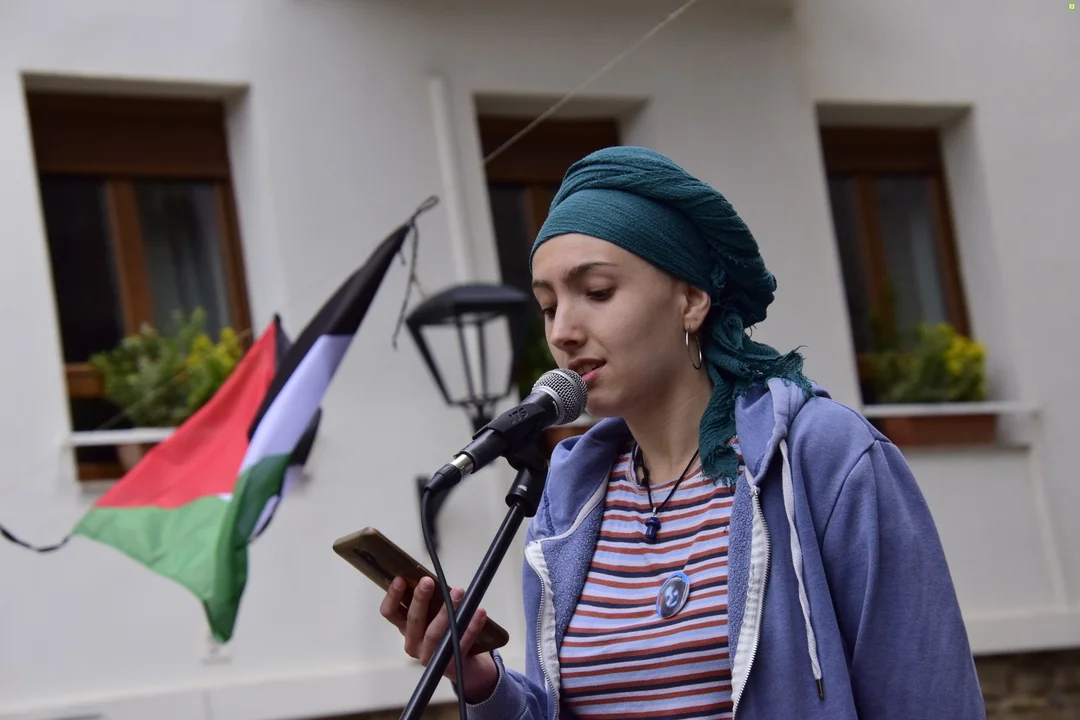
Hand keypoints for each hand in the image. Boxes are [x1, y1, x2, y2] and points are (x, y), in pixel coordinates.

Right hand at [380, 576, 498, 702]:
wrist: (467, 666)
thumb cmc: (447, 633)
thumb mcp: (434, 617)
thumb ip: (431, 602)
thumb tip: (435, 579)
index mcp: (406, 629)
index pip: (390, 613)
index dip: (392, 596)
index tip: (400, 579)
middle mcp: (413, 643)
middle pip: (413, 620)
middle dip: (420, 599)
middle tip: (427, 581)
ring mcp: (429, 657)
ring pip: (434, 633)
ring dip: (446, 611)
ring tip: (459, 592)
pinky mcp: (448, 666)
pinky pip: (459, 643)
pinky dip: (471, 626)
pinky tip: (480, 612)